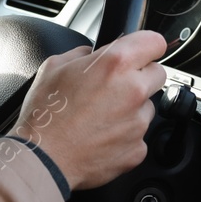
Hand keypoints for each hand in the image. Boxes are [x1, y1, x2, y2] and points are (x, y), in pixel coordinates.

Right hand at [8, 29, 167, 191]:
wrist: (42, 159)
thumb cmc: (45, 115)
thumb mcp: (54, 67)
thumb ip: (82, 54)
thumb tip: (92, 54)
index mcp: (115, 64)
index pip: (154, 42)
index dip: (147, 46)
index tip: (142, 52)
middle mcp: (133, 90)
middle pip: (158, 74)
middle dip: (140, 77)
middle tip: (114, 88)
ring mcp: (138, 122)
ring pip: (147, 107)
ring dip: (131, 109)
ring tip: (100, 118)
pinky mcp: (137, 149)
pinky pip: (138, 136)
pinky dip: (124, 136)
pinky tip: (100, 137)